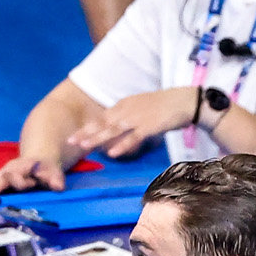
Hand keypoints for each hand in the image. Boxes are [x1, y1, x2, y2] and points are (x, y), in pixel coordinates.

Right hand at [0, 154, 63, 204]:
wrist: (39, 159)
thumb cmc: (47, 168)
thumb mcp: (54, 172)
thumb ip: (55, 178)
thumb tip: (58, 186)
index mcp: (21, 168)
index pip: (16, 175)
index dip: (17, 181)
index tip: (16, 187)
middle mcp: (7, 171)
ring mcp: (0, 176)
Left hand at [68, 88, 198, 160]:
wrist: (185, 102)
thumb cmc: (165, 107)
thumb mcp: (142, 109)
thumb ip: (128, 119)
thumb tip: (118, 131)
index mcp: (124, 105)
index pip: (102, 118)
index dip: (87, 127)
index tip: (74, 136)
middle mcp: (127, 110)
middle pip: (103, 123)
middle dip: (86, 133)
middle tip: (70, 141)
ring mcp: (137, 118)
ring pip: (113, 130)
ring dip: (97, 138)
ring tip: (84, 147)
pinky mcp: (149, 126)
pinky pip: (132, 137)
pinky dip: (122, 145)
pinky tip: (112, 153)